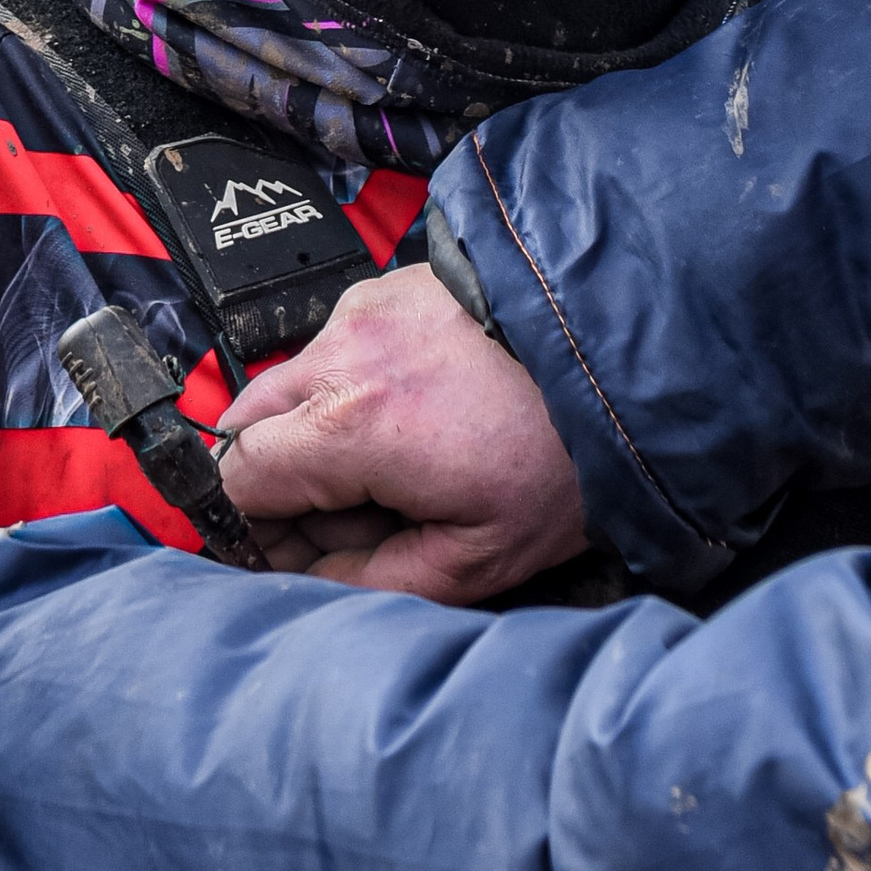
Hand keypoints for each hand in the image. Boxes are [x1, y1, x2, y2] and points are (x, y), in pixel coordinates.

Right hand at [215, 264, 589, 603]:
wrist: (632, 354)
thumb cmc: (570, 453)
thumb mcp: (480, 558)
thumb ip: (374, 582)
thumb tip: (315, 581)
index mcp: (349, 426)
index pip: (237, 480)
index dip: (260, 528)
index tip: (304, 550)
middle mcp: (342, 354)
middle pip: (249, 427)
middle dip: (283, 479)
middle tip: (356, 515)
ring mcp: (364, 310)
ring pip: (293, 384)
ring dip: (320, 431)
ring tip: (401, 464)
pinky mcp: (390, 288)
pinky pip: (340, 347)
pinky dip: (358, 386)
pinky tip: (423, 414)